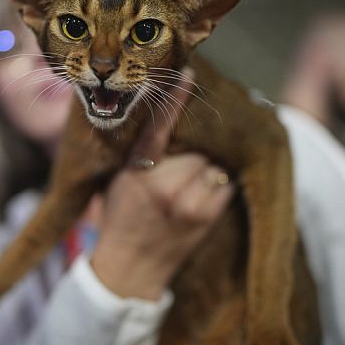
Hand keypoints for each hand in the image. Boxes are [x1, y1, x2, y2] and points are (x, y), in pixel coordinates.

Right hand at [90, 68, 234, 300]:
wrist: (130, 270)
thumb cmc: (119, 219)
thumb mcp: (119, 180)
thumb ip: (138, 152)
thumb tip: (156, 118)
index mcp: (138, 172)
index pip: (160, 126)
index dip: (176, 98)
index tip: (190, 74)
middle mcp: (166, 184)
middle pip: (197, 141)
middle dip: (197, 138)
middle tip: (195, 135)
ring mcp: (191, 201)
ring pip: (214, 160)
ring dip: (210, 156)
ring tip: (201, 159)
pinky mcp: (209, 215)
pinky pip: (225, 181)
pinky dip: (220, 175)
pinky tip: (207, 179)